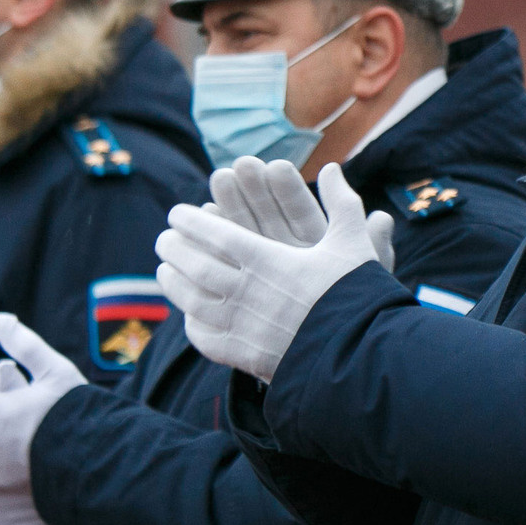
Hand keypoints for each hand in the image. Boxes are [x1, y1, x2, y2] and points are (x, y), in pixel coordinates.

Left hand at [153, 162, 384, 384]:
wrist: (361, 353)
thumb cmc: (357, 294)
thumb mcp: (353, 242)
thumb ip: (341, 202)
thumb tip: (331, 168)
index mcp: (267, 259)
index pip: (215, 234)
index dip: (190, 221)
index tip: (177, 213)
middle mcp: (247, 291)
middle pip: (193, 265)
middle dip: (173, 248)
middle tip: (164, 239)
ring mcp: (241, 326)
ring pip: (191, 301)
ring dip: (173, 283)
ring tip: (164, 271)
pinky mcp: (244, 356)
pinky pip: (205, 338)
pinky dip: (191, 324)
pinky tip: (189, 315)